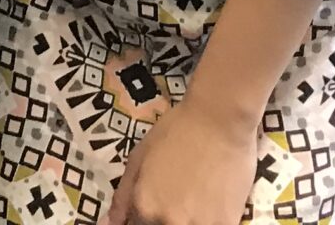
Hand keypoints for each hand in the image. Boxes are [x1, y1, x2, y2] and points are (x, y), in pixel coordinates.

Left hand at [104, 97, 261, 224]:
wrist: (220, 120)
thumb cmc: (175, 131)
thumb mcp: (138, 158)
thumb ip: (122, 196)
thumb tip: (108, 224)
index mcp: (144, 206)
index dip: (141, 218)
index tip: (152, 204)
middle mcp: (169, 221)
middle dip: (164, 217)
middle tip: (176, 195)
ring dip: (187, 219)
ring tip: (194, 196)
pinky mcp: (226, 224)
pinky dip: (208, 220)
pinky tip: (211, 203)